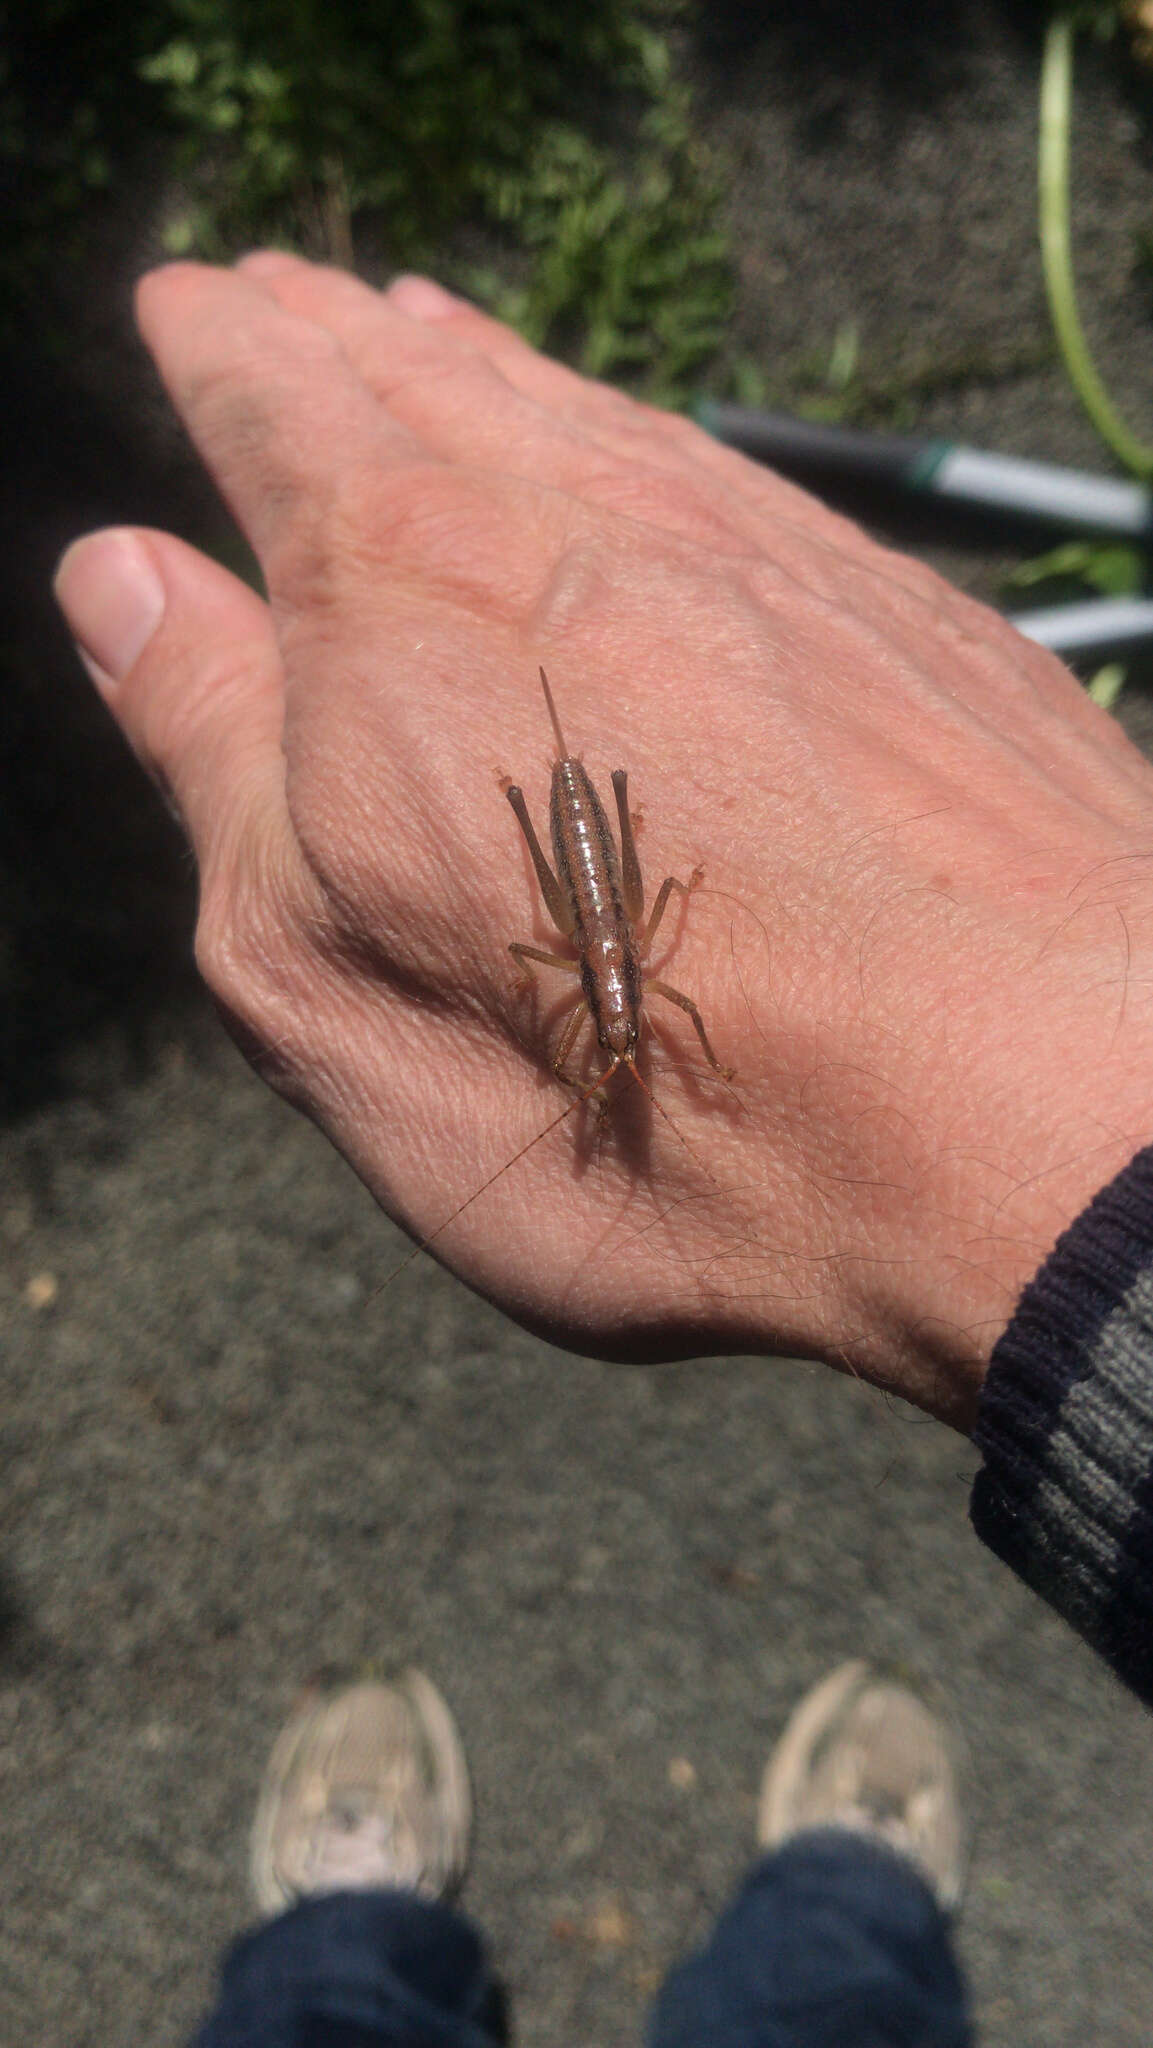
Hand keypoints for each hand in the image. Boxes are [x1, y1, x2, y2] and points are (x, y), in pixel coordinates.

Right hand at [53, 253, 1152, 1429]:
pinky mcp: (897, 614)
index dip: (217, 351)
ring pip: (589, 416)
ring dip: (495, 372)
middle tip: (292, 298)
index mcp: (397, 590)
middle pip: (433, 384)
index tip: (189, 305)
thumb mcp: (314, 969)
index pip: (274, 408)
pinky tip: (645, 465)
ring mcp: (762, 551)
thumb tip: (121, 577)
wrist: (1014, 1116)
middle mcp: (582, 522)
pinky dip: (651, 446)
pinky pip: (730, 481)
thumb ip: (209, 748)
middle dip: (343, 338)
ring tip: (434, 336)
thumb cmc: (624, 1088)